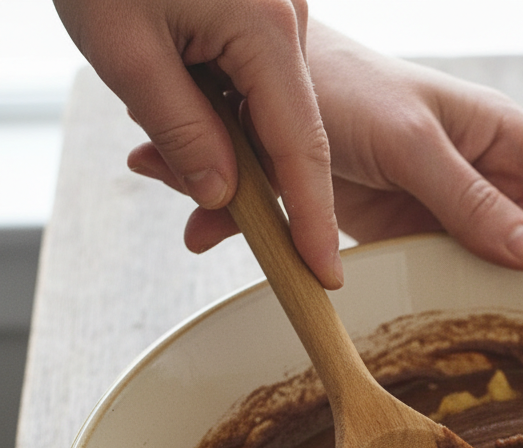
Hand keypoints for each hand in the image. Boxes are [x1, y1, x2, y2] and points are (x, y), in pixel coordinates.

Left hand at [53, 0, 343, 287]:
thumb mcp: (124, 51)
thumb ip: (181, 133)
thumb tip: (221, 196)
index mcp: (266, 31)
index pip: (301, 149)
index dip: (311, 218)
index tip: (324, 272)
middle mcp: (286, 23)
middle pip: (292, 134)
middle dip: (264, 188)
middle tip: (236, 232)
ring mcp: (277, 13)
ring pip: (270, 111)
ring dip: (231, 146)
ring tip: (172, 145)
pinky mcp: (259, 8)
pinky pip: (253, 81)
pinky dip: (224, 112)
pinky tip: (179, 107)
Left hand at [129, 22, 522, 269]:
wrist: (266, 100)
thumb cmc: (350, 91)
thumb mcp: (416, 142)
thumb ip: (471, 198)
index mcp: (506, 140)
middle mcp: (487, 179)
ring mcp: (452, 214)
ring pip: (497, 265)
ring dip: (507, 299)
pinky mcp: (414, 239)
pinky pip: (447, 276)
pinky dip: (456, 301)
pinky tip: (472, 336)